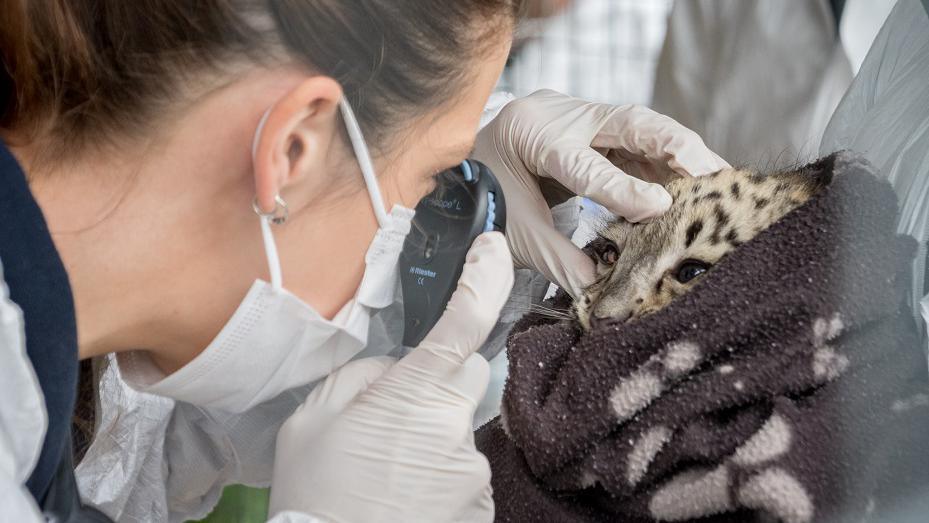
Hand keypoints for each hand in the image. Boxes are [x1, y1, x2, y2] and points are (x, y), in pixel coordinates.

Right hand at [269, 232, 513, 522]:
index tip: (493, 249)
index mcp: (414, 395)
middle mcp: (456, 428)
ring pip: (458, 427)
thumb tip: (396, 370)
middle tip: (390, 414)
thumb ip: (363, 377)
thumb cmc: (316, 495)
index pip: (465, 322)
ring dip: (430, 436)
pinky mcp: (481, 506)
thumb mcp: (314, 420)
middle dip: (436, 381)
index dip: (485, 278)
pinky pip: (462, 469)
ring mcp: (473, 471)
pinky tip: (402, 493)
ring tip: (384, 470)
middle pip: (465, 377)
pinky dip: (437, 473)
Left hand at [473, 89, 728, 297]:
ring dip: (683, 155)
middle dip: (674, 148)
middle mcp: (561, 114)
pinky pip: (642, 143)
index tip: (659, 207)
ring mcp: (582, 116)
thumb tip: (597, 289)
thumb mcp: (513, 230)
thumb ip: (556, 257)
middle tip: (715, 176)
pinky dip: (670, 164)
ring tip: (721, 182)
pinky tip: (698, 183)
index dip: (622, 188)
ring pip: (643, 128)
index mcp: (530, 134)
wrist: (465, 164)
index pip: (582, 163)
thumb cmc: (484, 193)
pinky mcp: (598, 129)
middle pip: (628, 121)